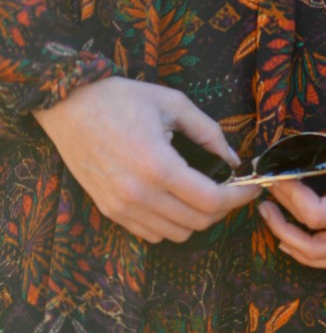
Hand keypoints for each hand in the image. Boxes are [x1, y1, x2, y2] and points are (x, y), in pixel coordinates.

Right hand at [32, 77, 260, 243]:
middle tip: (228, 189)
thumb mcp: (173, 103)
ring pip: (177, 234)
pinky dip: (171, 224)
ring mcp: (122, 207)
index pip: (212, 201)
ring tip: (201, 194)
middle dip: (222, 208)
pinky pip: (151, 234)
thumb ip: (209, 132)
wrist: (67, 106)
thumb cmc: (120, 98)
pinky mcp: (110, 211)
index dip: (238, 198)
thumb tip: (232, 159)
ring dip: (197, 218)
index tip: (250, 189)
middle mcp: (139, 194)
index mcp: (158, 165)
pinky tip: (173, 200)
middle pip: (198, 222)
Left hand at [258, 121, 325, 269]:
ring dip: (293, 242)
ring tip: (272, 219)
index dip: (288, 194)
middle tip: (262, 201)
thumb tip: (287, 157)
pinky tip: (296, 237)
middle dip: (281, 225)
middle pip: (312, 247)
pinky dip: (313, 250)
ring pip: (324, 259)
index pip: (314, 214)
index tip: (273, 173)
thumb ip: (322, 152)